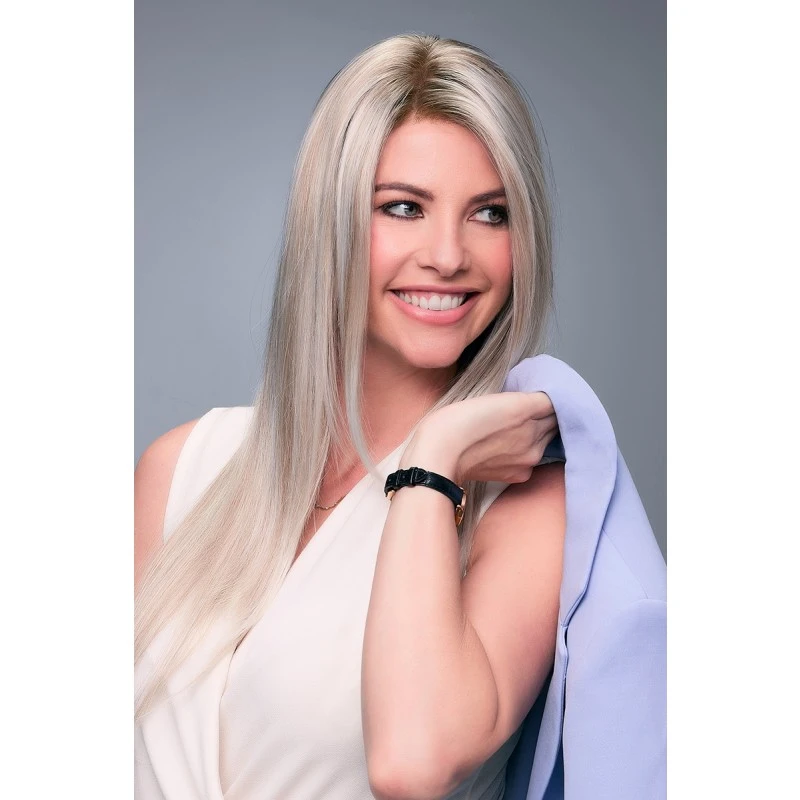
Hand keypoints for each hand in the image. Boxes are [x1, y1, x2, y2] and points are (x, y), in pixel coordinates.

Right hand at [400, 392, 557, 484]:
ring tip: (515, 426)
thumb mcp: (492, 397)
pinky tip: (507, 444)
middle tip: (529, 408)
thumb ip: (525, 397)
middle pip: (553, 421)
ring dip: (538, 431)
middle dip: (546, 414)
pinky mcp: (518, 474)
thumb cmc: (455, 422)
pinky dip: (527, 449)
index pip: (554, 401)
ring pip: (545, 439)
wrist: (437, 458)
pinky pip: (532, 458)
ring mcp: (528, 458)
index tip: (538, 393)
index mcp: (527, 410)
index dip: (548, 395)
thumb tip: (547, 399)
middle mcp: (535, 436)